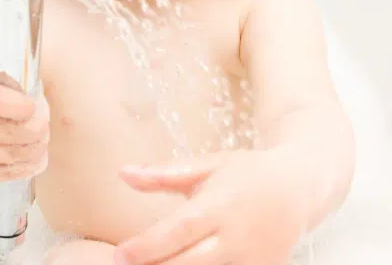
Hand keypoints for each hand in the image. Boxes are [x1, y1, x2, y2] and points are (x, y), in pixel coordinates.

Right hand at [0, 77, 49, 187]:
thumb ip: (2, 85)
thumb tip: (36, 100)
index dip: (20, 106)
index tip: (33, 106)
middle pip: (9, 132)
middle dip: (37, 129)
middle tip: (46, 123)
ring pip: (10, 154)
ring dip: (35, 148)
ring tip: (44, 139)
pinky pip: (2, 174)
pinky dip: (25, 167)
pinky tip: (37, 159)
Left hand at [115, 149, 304, 264]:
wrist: (299, 187)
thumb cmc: (248, 173)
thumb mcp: (208, 165)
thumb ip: (165, 174)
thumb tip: (123, 173)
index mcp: (221, 204)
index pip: (179, 230)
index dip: (148, 246)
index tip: (120, 255)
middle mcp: (237, 237)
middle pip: (189, 263)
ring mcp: (252, 261)